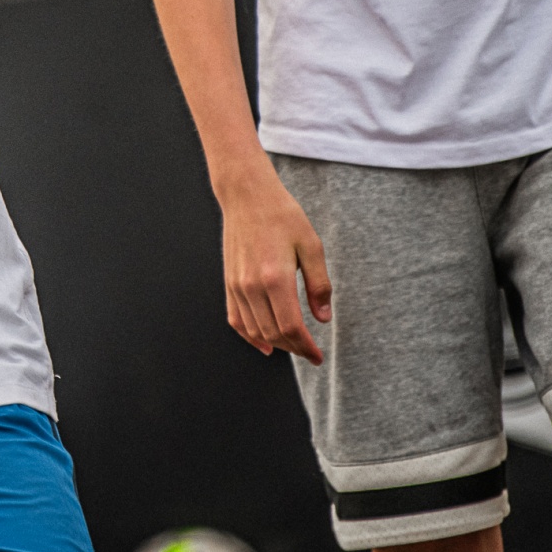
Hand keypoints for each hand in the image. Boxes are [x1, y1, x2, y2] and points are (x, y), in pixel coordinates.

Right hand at [215, 151, 332, 363]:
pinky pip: (236, 319)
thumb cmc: (282, 216)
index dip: (305, 347)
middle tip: (310, 352)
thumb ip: (319, 284)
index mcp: (275, 277)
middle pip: (272, 333)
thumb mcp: (312, 246)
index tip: (318, 356)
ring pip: (254, 330)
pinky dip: (249, 336)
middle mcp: (251, 285)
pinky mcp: (228, 282)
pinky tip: (264, 344)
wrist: (247, 196)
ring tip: (293, 345)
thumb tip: (323, 319)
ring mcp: (236, 285)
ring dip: (275, 343)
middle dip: (294, 348)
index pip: (290, 327)